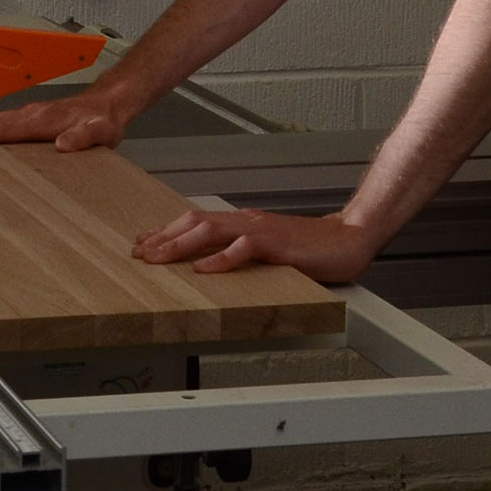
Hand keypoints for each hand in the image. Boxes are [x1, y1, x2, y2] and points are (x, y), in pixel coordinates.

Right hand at [0, 92, 127, 151]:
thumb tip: (62, 143)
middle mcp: (31, 114)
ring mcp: (29, 113)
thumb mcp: (101, 132)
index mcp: (43, 120)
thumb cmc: (104, 121)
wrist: (110, 103)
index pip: (6, 129)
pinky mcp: (31, 116)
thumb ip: (83, 137)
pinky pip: (1, 121)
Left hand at [132, 208, 379, 282]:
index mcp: (243, 223)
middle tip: (139, 252)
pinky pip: (245, 249)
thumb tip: (211, 263)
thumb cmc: (312, 247)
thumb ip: (242, 252)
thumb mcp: (268, 249)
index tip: (143, 242)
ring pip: (212, 231)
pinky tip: (204, 269)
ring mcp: (262, 231)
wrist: (351, 237)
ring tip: (158, 257)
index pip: (196, 222)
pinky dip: (221, 259)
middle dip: (164, 237)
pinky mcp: (279, 245)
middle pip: (195, 222)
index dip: (167, 231)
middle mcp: (247, 221)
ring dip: (180, 244)